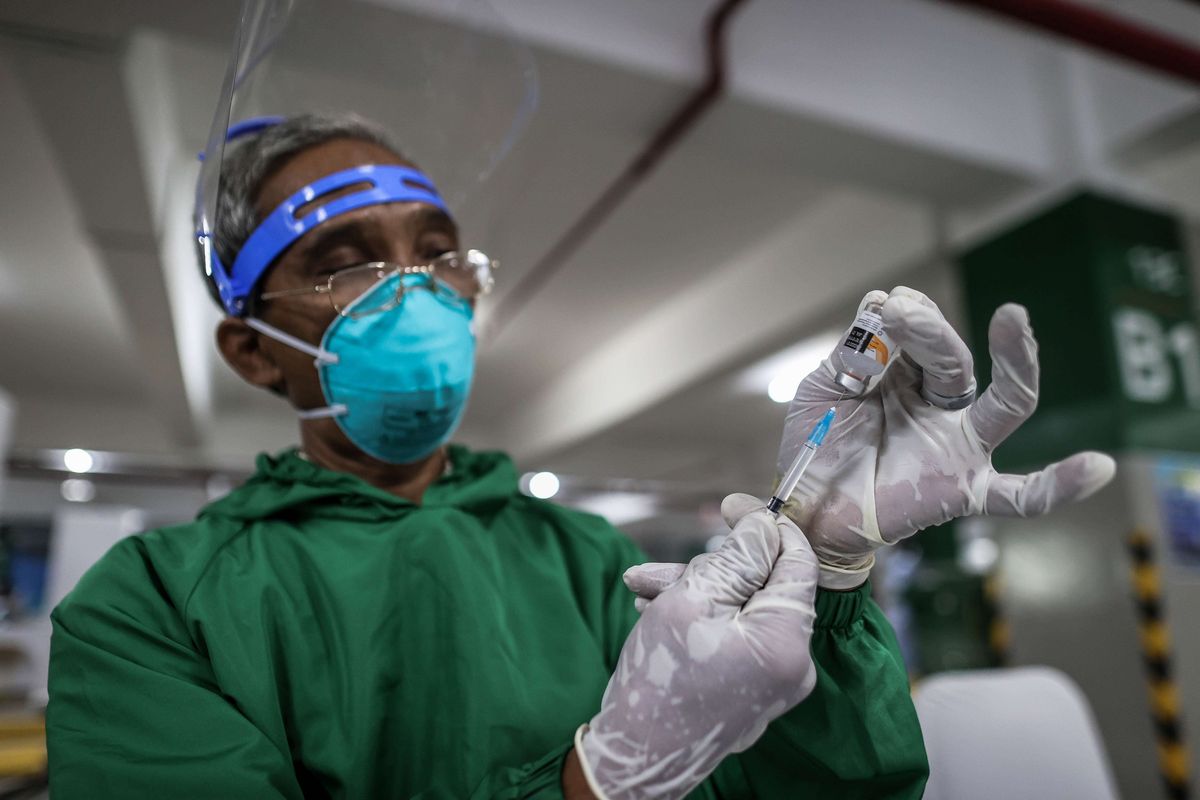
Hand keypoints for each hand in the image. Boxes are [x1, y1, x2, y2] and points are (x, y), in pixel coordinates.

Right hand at [577, 494, 818, 799]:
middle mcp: (793, 663)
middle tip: (657, 569)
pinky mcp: (755, 687)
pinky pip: (735, 636)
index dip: (765, 527)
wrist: (636, 757)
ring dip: (694, 592)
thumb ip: (736, 557)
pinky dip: (701, 619)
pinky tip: (656, 611)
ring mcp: (775, 680)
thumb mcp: (691, 600)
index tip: (730, 506)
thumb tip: (763, 522)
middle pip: (762, 586)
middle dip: (709, 569)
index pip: (797, 562)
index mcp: (787, 641)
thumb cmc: (659, 681)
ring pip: (741, 609)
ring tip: (643, 590)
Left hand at [773, 286, 1114, 587]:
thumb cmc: (819, 443)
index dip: (907, 315)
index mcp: (910, 375)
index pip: (923, 335)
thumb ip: (855, 352)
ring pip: (1005, 403)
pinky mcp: (965, 490)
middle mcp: (943, 404)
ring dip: (1016, 360)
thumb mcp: (826, 388)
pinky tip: (1098, 468)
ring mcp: (959, 446)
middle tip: (900, 311)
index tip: (883, 305)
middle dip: (931, 331)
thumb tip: (882, 301)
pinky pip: (1021, 495)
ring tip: (1014, 318)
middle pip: (956, 361)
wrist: (807, 508)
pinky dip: (1061, 485)